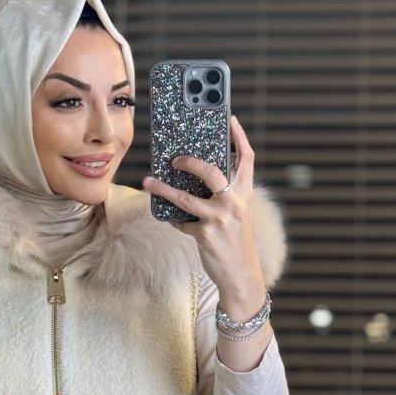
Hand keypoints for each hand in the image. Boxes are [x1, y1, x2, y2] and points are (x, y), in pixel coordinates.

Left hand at [141, 114, 265, 301]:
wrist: (241, 274)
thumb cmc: (237, 242)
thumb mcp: (238, 214)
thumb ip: (225, 196)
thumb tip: (196, 178)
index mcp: (245, 194)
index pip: (246, 160)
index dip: (239, 138)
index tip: (230, 120)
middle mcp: (234, 203)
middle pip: (211, 171)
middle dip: (189, 161)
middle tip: (174, 158)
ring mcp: (219, 219)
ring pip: (185, 197)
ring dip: (163, 189)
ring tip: (149, 182)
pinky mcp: (204, 234)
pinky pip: (181, 222)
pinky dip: (175, 220)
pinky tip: (171, 219)